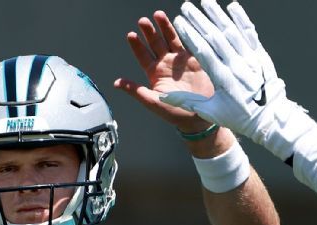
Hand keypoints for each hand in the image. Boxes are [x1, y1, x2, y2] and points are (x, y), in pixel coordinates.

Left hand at [113, 11, 216, 134]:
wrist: (200, 117)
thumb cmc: (175, 113)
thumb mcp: (152, 102)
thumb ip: (136, 90)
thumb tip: (117, 83)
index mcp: (154, 74)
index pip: (142, 56)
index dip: (137, 45)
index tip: (131, 35)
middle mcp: (165, 65)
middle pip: (155, 44)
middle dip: (149, 32)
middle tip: (143, 21)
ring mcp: (179, 61)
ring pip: (170, 40)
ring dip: (164, 28)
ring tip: (157, 15)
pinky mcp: (193, 60)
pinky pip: (187, 43)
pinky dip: (182, 33)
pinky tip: (178, 22)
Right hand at [165, 0, 316, 160]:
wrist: (270, 118)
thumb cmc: (239, 118)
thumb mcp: (212, 113)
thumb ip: (188, 102)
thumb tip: (163, 97)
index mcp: (223, 78)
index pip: (203, 51)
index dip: (190, 34)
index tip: (179, 21)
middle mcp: (237, 65)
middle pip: (215, 36)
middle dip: (199, 19)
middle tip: (186, 6)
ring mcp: (250, 58)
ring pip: (232, 31)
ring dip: (217, 14)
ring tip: (205, 1)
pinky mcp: (259, 55)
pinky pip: (249, 33)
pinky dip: (241, 18)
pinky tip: (232, 6)